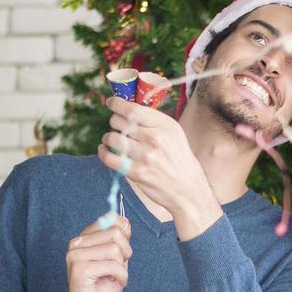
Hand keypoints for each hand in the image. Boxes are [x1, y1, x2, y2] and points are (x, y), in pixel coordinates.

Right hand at [65, 216, 130, 291]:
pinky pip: (113, 266)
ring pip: (114, 250)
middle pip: (115, 233)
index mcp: (84, 238)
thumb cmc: (103, 286)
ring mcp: (75, 255)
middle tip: (120, 268)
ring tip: (115, 276)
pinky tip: (116, 282)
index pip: (112, 220)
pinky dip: (121, 276)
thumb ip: (119, 240)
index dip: (125, 236)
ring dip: (122, 267)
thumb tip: (125, 222)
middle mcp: (76, 243)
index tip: (121, 253)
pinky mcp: (80, 269)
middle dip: (126, 252)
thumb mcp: (117, 259)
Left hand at [98, 96, 221, 239]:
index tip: (111, 103)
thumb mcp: (174, 133)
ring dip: (108, 138)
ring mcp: (145, 156)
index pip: (133, 109)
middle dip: (114, 122)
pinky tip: (105, 151)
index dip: (117, 104)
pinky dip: (103, 152)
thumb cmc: (178, 159)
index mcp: (165, 126)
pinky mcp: (136, 172)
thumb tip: (127, 108)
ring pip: (112, 138)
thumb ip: (153, 121)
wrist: (187, 189)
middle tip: (117, 127)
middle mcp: (155, 139)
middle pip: (119, 122)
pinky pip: (109, 158)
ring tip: (112, 141)